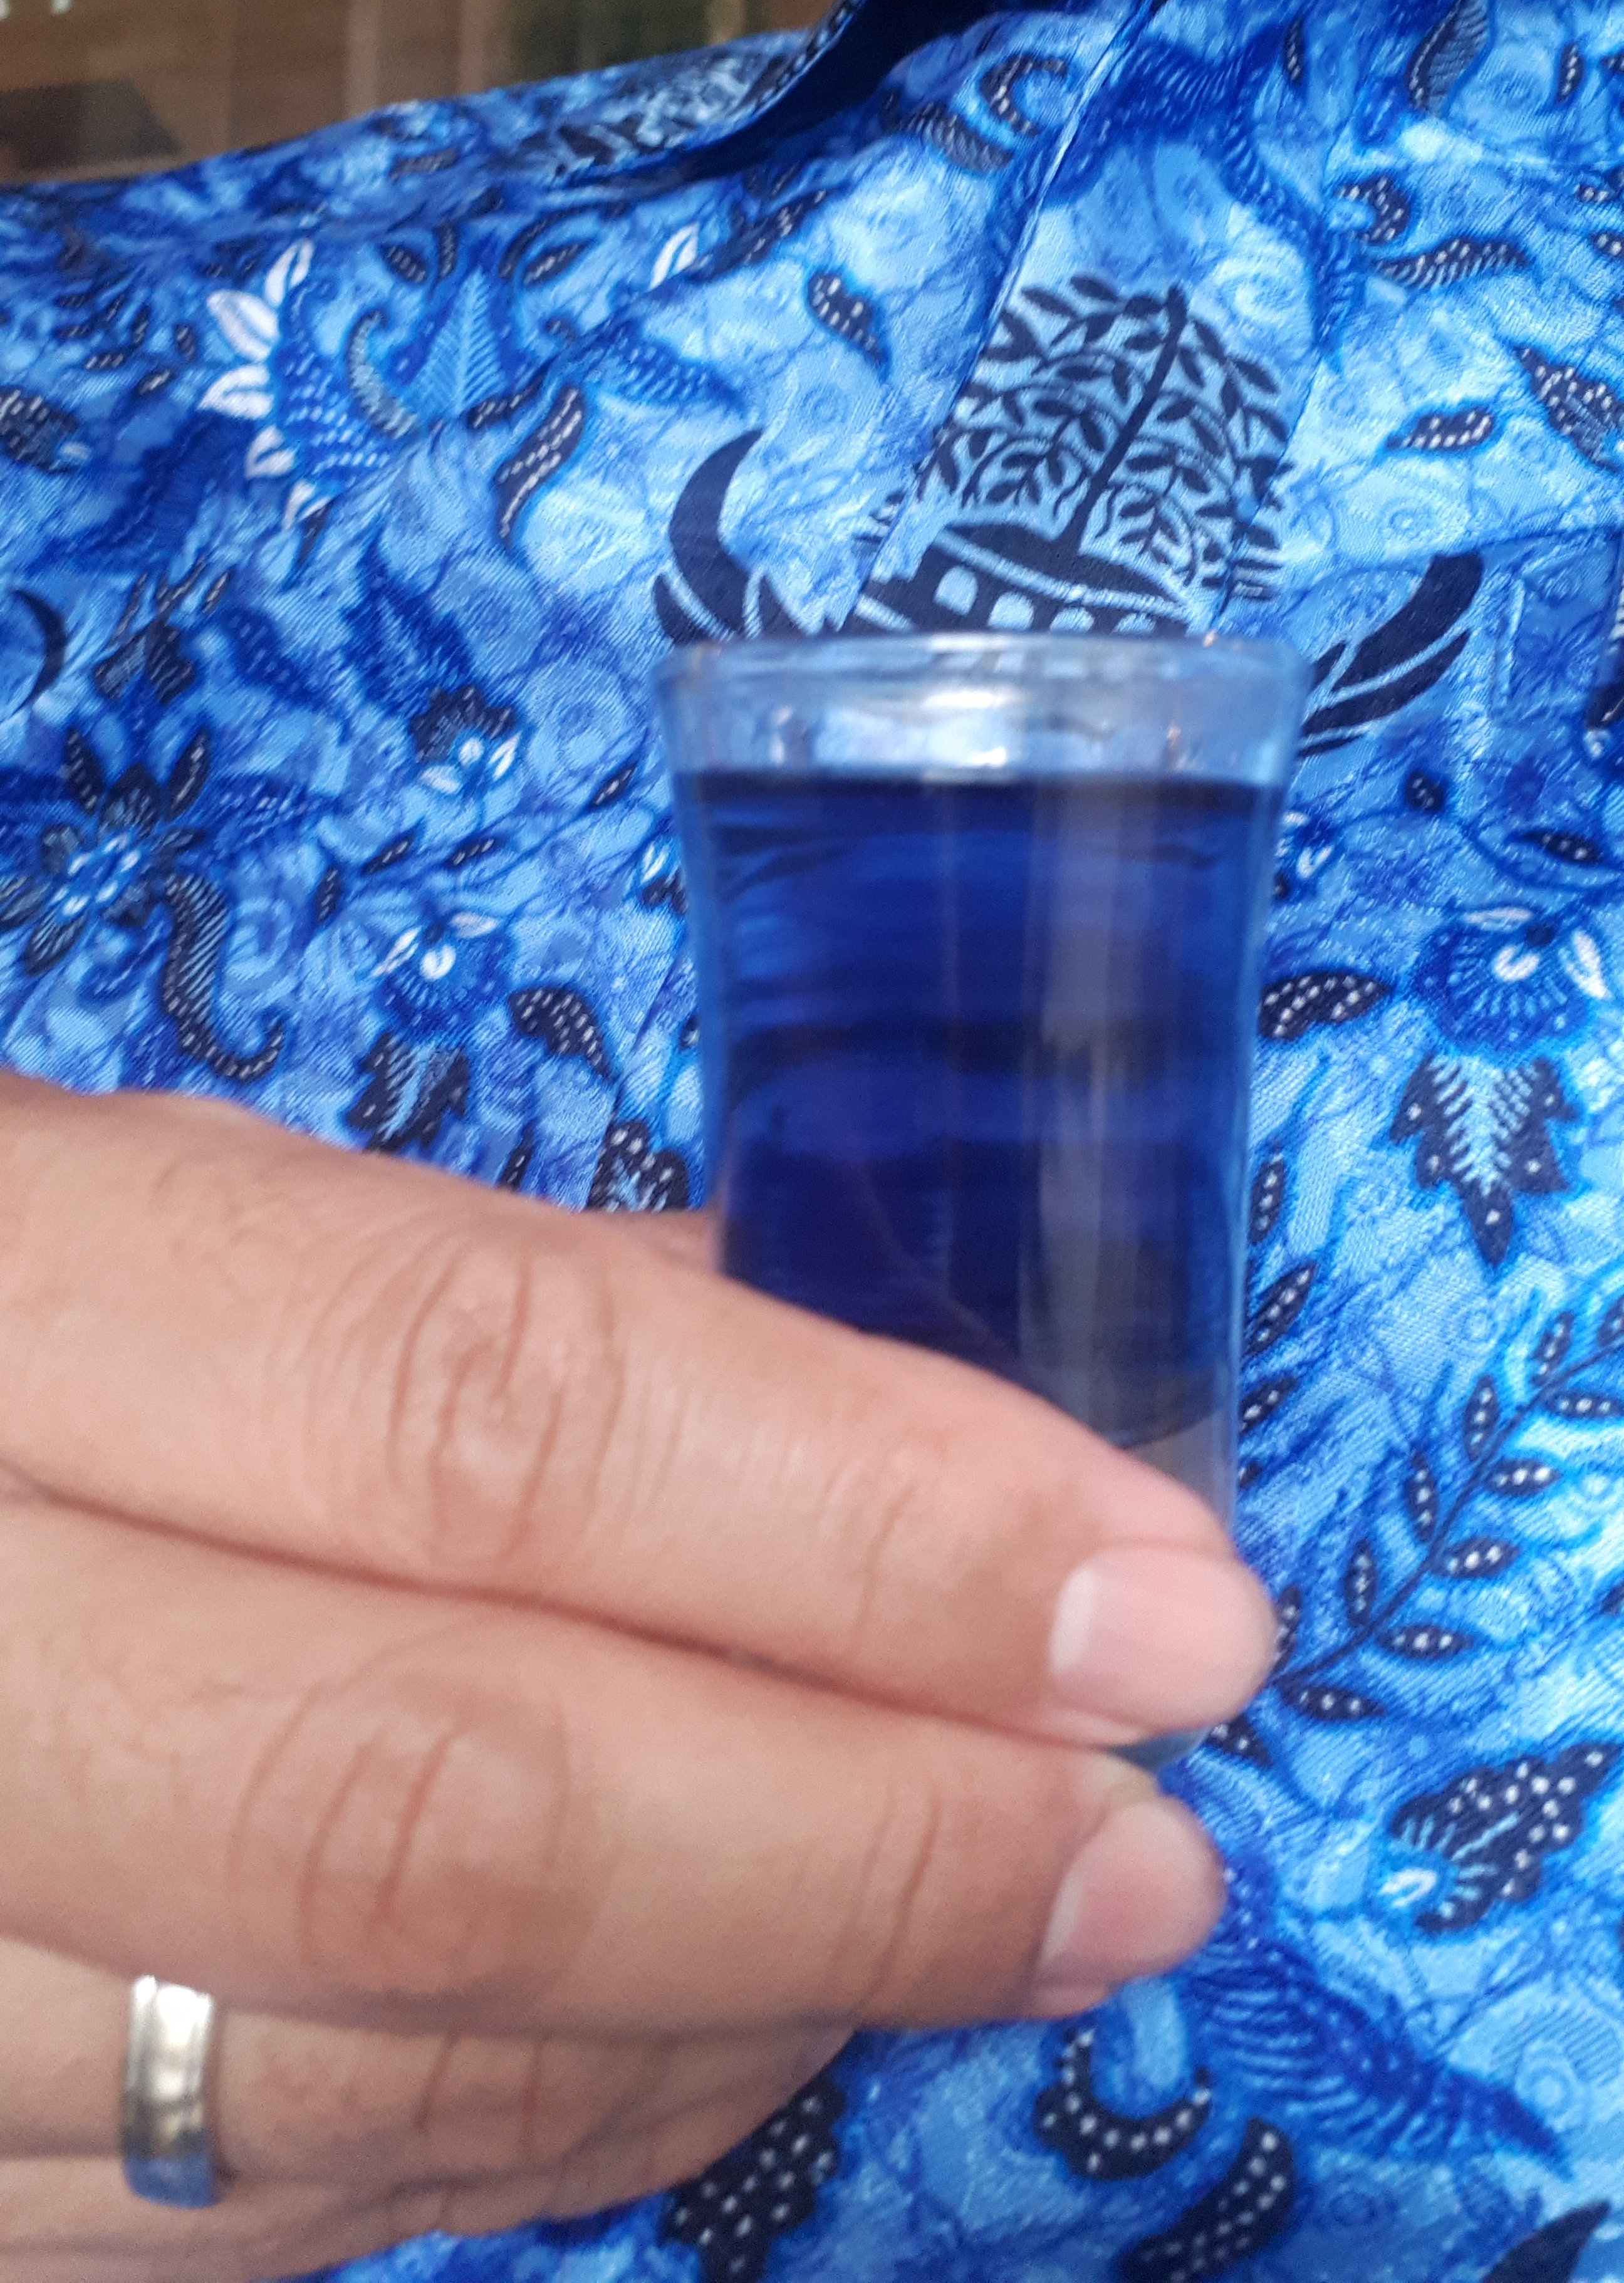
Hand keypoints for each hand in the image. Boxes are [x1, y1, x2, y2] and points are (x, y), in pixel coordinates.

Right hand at [0, 1077, 1273, 2281]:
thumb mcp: (107, 1210)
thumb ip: (451, 1308)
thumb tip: (848, 1415)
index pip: (465, 1416)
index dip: (848, 1515)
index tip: (1153, 1588)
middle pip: (437, 1809)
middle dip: (856, 1833)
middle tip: (1147, 1831)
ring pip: (365, 2072)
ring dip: (747, 2000)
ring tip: (995, 1906)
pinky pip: (262, 2211)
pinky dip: (551, 2119)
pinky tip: (724, 2012)